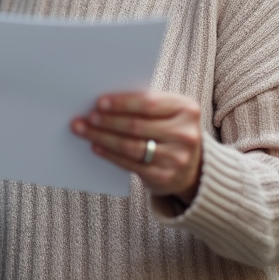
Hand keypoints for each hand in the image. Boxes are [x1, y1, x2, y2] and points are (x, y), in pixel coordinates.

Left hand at [72, 91, 202, 201]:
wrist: (193, 168)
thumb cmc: (171, 130)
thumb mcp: (170, 112)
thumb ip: (146, 104)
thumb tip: (104, 102)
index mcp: (187, 110)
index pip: (149, 103)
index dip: (122, 103)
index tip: (99, 102)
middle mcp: (185, 135)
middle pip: (136, 126)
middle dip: (107, 121)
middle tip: (87, 117)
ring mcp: (176, 158)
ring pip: (130, 146)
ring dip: (103, 137)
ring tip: (85, 130)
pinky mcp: (164, 178)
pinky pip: (130, 164)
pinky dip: (110, 154)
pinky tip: (96, 147)